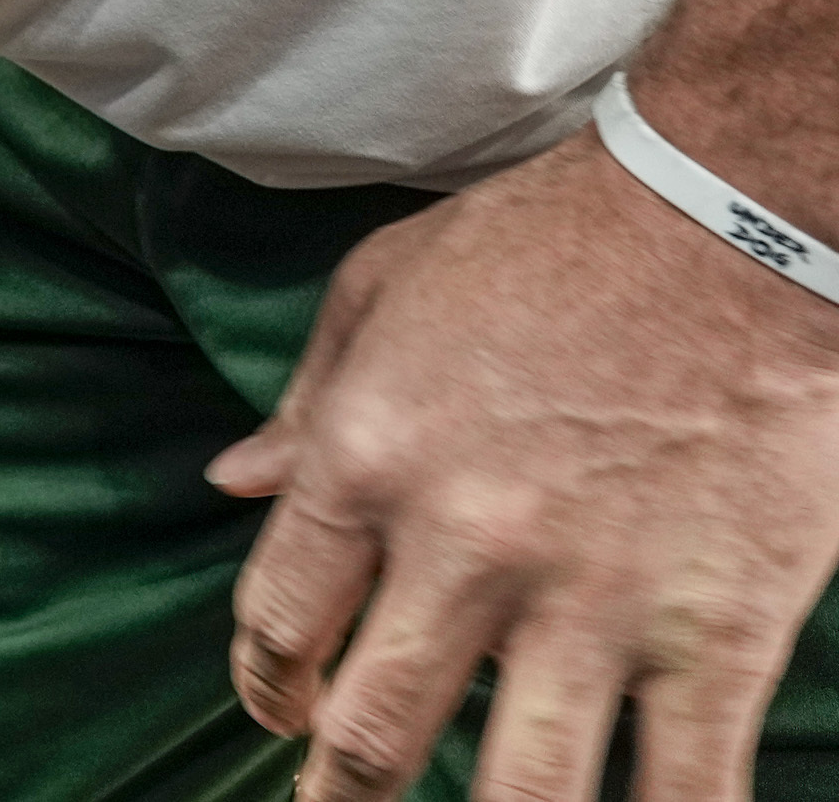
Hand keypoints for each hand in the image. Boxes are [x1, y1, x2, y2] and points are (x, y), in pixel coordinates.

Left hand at [213, 121, 838, 800]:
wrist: (732, 222)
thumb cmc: (551, 240)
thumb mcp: (381, 286)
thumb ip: (306, 399)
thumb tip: (234, 482)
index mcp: (367, 459)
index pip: (277, 616)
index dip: (267, 684)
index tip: (282, 710)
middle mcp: (464, 546)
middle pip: (375, 726)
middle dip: (342, 793)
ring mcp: (595, 602)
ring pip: (517, 787)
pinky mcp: (718, 633)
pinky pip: (684, 786)